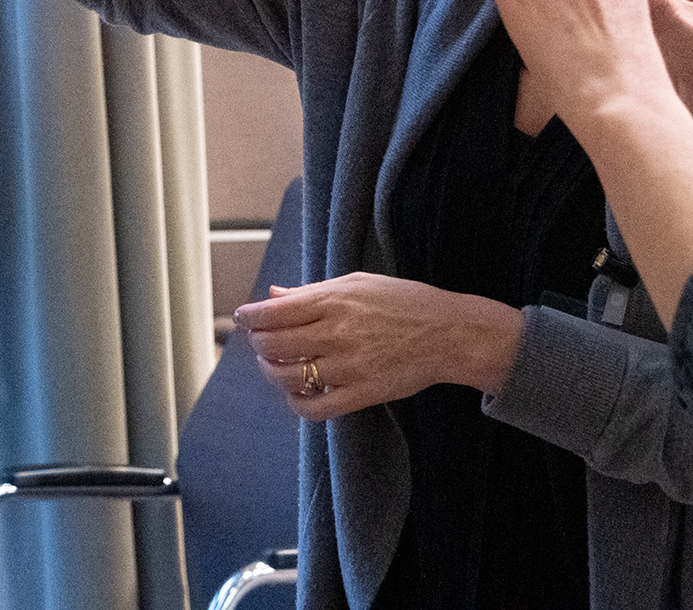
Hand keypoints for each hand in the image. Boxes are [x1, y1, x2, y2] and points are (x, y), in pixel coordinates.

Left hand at [235, 274, 522, 419]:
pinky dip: (297, 403)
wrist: (449, 334)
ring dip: (271, 372)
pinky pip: (316, 408)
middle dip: (258, 344)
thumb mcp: (357, 284)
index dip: (250, 317)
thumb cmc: (403, 302)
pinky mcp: (363, 394)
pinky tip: (298, 392)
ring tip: (274, 365)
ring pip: (289, 377)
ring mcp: (350, 367)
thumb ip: (312, 291)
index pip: (274, 312)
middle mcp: (338, 334)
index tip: (243, 318)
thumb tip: (273, 296)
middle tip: (259, 341)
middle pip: (274, 345)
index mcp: (335, 301)